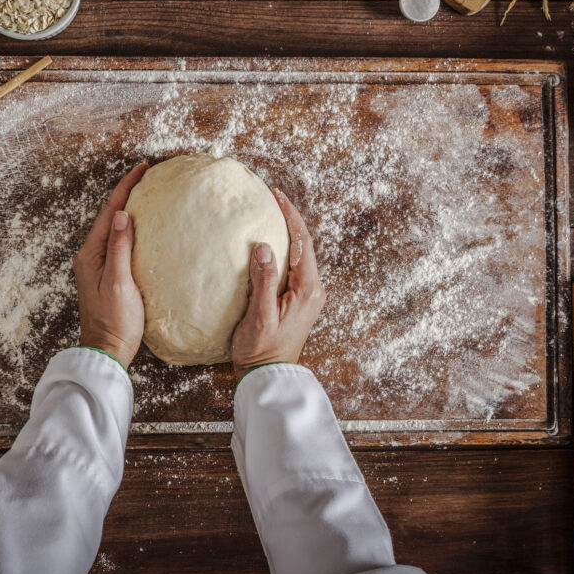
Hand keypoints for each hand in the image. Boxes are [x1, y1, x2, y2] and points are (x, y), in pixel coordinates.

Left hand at [73, 163, 148, 367]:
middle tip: (147, 174)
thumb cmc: (114, 322)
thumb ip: (120, 248)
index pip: (110, 212)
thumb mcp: (118, 282)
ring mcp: (98, 266)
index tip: (142, 168)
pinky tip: (143, 228)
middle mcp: (90, 256)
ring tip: (146, 193)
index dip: (126, 188)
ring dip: (129, 210)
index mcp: (90, 254)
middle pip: (110, 216)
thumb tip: (123, 215)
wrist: (107, 352)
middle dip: (127, 193)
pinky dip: (132, 230)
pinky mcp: (108, 276)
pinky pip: (119, 243)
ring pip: (114, 229)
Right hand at [231, 189, 325, 378]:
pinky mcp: (299, 300)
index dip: (291, 216)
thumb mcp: (259, 316)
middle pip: (304, 244)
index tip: (276, 195)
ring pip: (300, 254)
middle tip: (273, 197)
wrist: (268, 377)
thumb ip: (263, 281)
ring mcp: (308, 296)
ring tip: (272, 212)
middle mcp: (313, 290)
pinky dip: (284, 249)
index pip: (302, 242)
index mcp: (308, 290)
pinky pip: (294, 266)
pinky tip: (270, 243)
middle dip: (290, 219)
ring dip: (287, 232)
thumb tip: (263, 246)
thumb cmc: (261, 351)